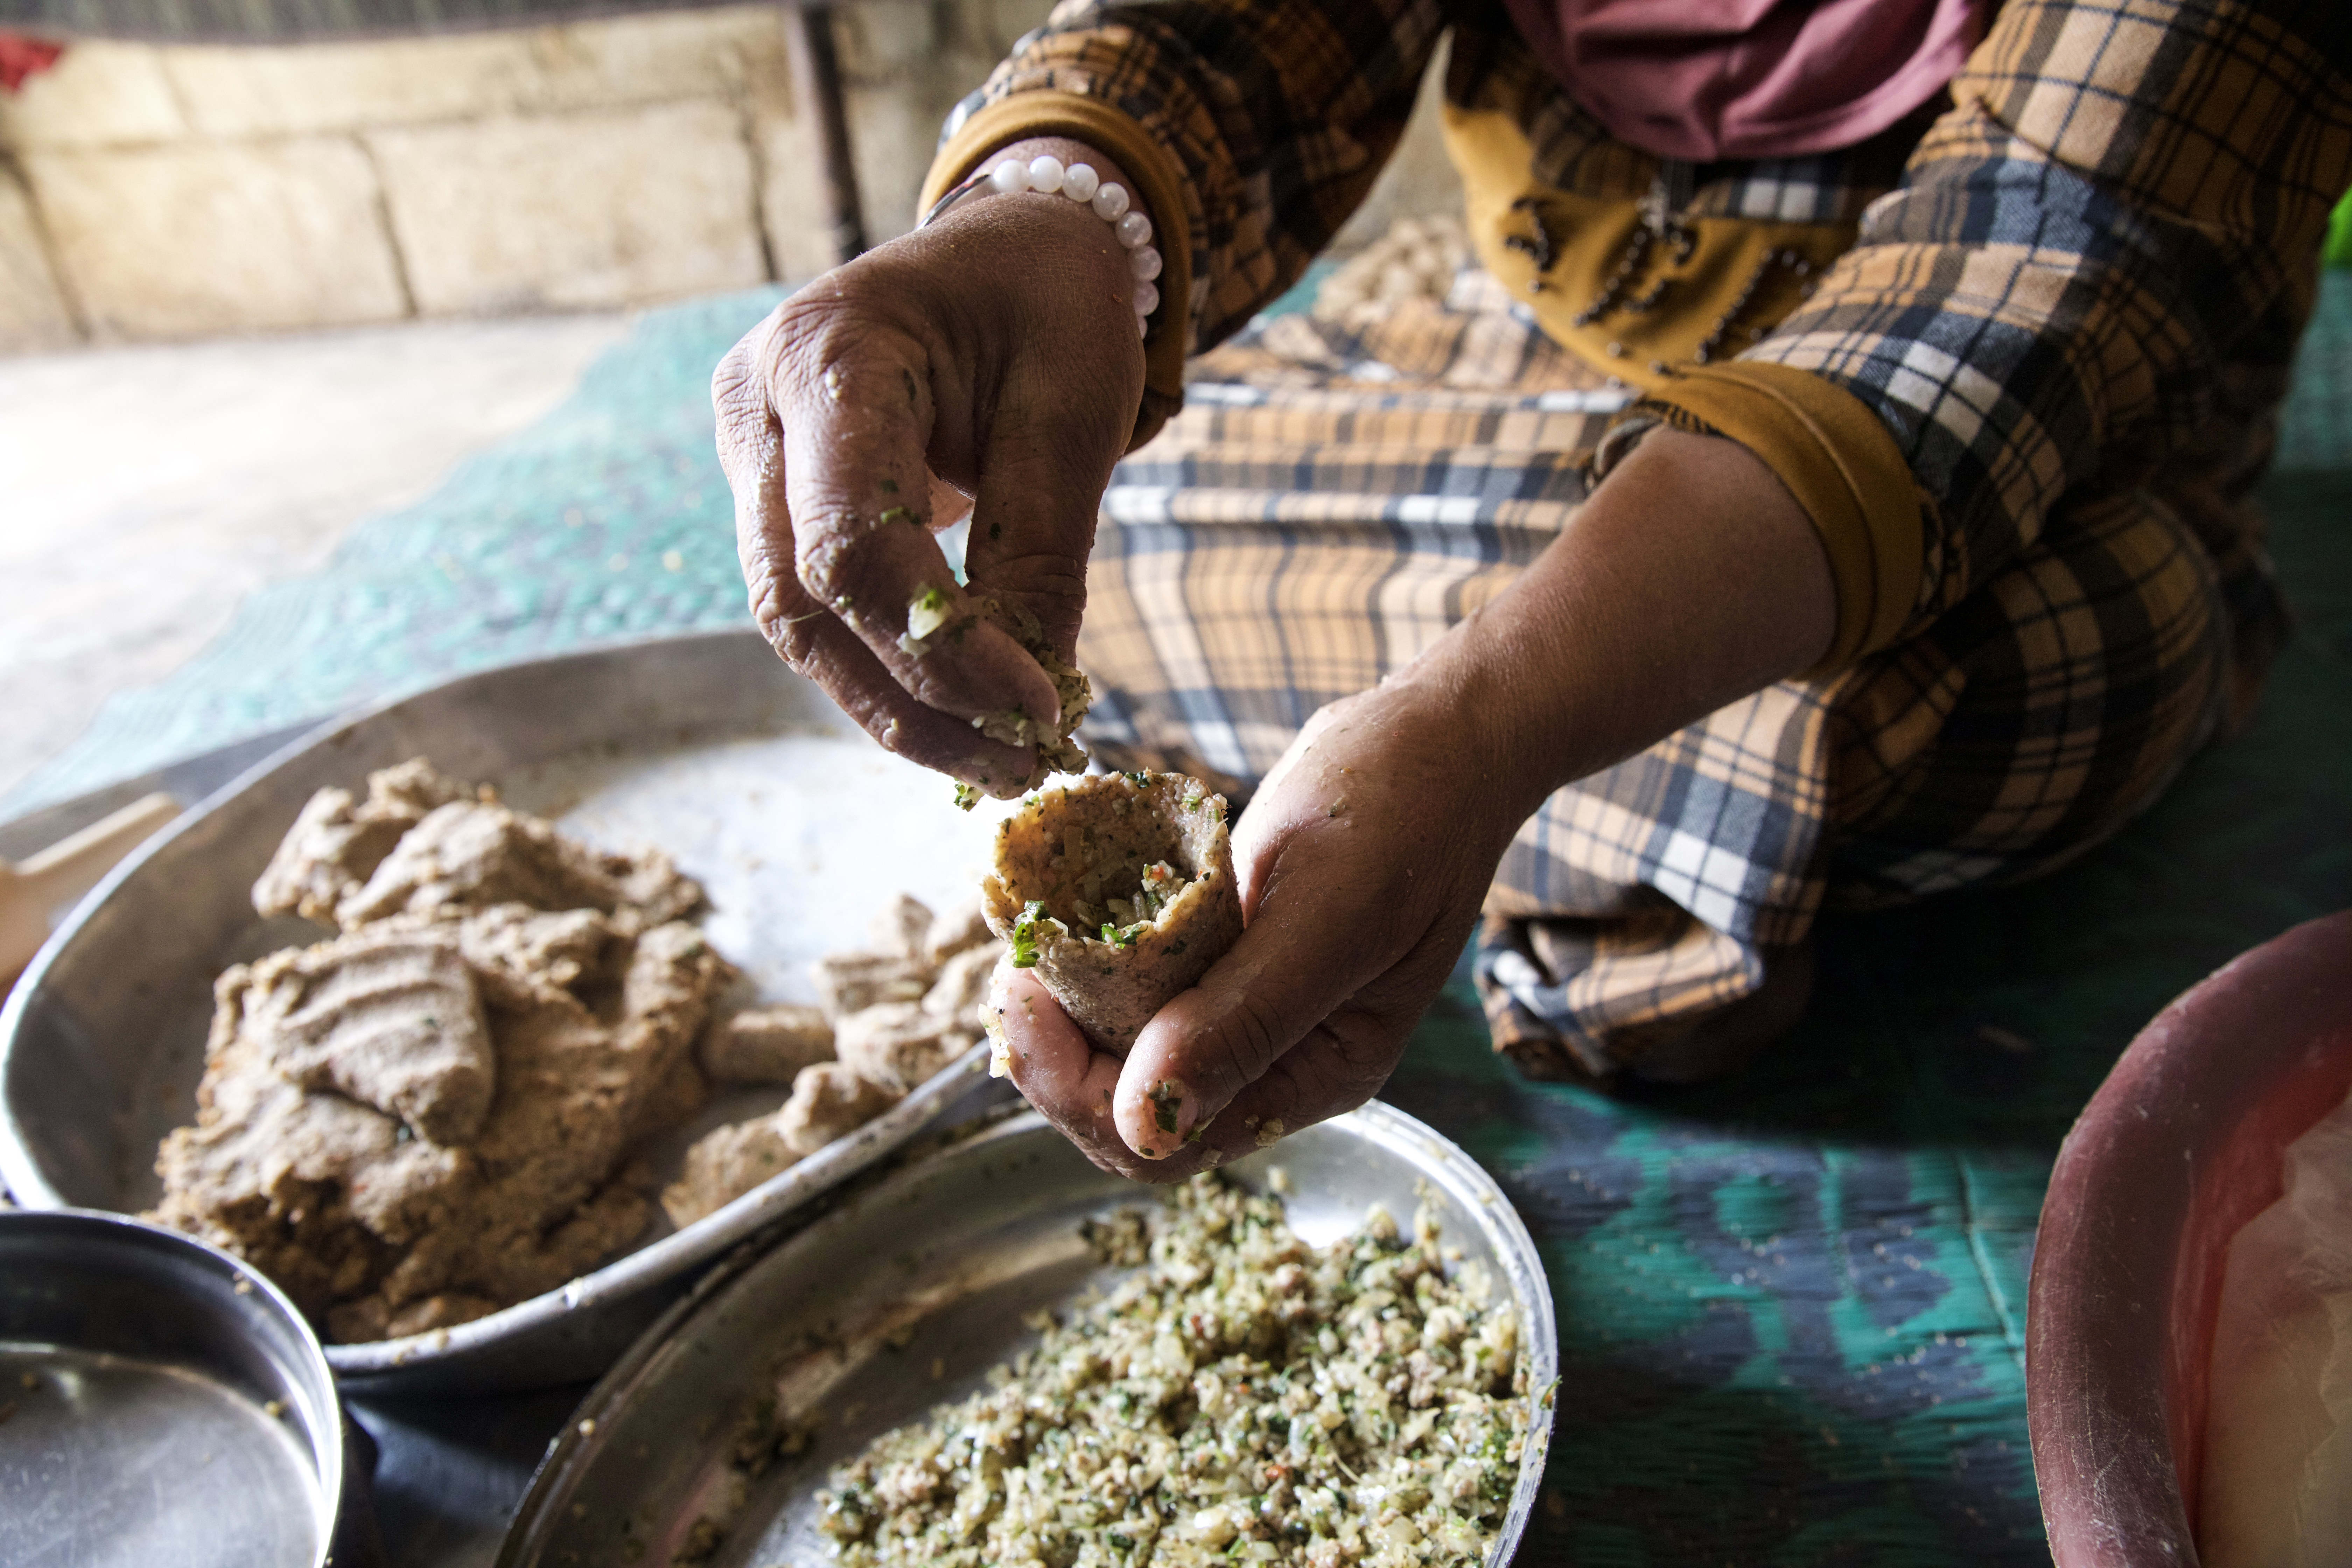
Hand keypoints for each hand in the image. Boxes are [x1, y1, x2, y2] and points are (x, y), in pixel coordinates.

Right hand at [713, 140, 1147, 796]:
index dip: (945, 650)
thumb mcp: (1073, 412)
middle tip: (1023, 766)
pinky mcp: (773, 494)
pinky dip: (889, 673)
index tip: (1046, 711)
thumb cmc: (1049, 307)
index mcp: (825, 353)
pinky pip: (816, 610)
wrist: (1013, 249)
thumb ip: (1041, 554)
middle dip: (914, 702)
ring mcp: (748, 451)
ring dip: (897, 709)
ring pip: (797, 626)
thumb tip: (1036, 705)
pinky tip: (966, 716)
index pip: (855, 545)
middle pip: (803, 601)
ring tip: (1002, 762)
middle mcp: (756, 404)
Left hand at [995, 658, 1537, 1180]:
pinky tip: (1064, 924)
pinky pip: (1141, 995)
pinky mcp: (1227, 957)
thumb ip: (1245, 1018)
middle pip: (1131, 1113)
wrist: (1440, 737)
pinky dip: (1091, 969)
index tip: (1028, 998)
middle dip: (1058, 1060)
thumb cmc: (1407, 810)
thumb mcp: (1327, 914)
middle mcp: (1277, 1058)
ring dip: (1066, 1016)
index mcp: (1316, 1073)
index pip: (1165, 1141)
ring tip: (1029, 949)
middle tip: (1014, 973)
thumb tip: (1148, 1122)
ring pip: (1125, 1057)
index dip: (1078, 1092)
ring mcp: (1250, 1009)